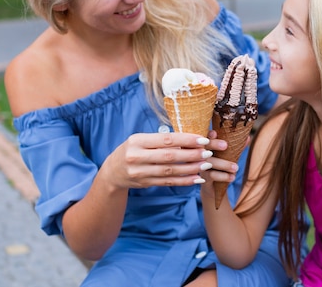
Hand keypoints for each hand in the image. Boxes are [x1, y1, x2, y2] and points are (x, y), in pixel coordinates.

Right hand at [100, 132, 214, 188]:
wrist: (112, 172)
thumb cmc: (132, 150)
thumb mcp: (141, 140)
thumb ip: (161, 140)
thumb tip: (189, 137)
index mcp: (137, 141)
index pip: (166, 139)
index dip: (186, 140)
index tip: (203, 140)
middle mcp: (137, 156)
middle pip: (169, 156)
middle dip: (191, 155)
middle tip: (208, 153)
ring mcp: (140, 172)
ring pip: (170, 171)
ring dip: (191, 168)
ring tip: (206, 165)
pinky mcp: (145, 183)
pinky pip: (168, 182)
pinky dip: (184, 181)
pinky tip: (197, 178)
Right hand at [198, 130, 239, 198]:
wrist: (213, 188)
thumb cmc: (221, 167)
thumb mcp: (228, 157)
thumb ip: (236, 147)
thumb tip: (248, 137)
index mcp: (206, 147)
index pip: (205, 137)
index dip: (208, 135)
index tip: (214, 132)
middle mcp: (200, 155)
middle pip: (204, 147)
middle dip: (214, 144)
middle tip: (226, 145)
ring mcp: (199, 167)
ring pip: (209, 162)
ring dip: (223, 164)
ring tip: (236, 168)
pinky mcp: (203, 178)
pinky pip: (211, 175)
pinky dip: (223, 176)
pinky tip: (232, 177)